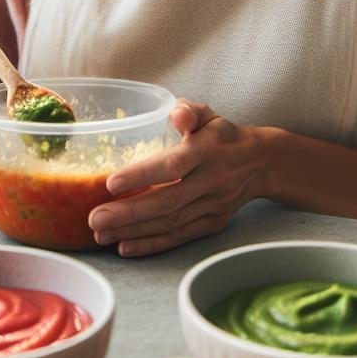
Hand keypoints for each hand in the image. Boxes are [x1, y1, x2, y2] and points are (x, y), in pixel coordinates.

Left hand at [87, 100, 264, 257]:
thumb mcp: (209, 115)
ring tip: (100, 234)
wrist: (261, 163)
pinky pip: (180, 237)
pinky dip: (152, 244)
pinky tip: (125, 246)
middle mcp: (212, 180)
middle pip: (168, 201)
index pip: (174, 166)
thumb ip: (189, 110)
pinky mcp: (212, 224)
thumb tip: (176, 114)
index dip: (143, 175)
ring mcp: (213, 206)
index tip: (111, 183)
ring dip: (133, 231)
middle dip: (129, 213)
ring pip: (171, 223)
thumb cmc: (222, 135)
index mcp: (207, 150)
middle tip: (95, 218)